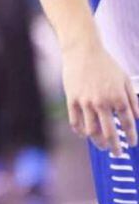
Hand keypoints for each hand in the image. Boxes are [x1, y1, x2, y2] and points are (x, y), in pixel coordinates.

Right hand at [61, 37, 138, 156]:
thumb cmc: (106, 64)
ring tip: (101, 145)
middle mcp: (102, 103)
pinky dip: (80, 131)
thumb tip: (138, 117)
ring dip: (98, 142)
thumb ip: (133, 100)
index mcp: (118, 98)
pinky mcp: (72, 99)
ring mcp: (85, 102)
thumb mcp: (125, 80)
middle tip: (117, 153)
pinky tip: (84, 134)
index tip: (133, 143)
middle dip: (115, 147)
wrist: (82, 50)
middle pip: (110, 133)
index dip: (132, 136)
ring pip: (91, 131)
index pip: (128, 124)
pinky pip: (75, 121)